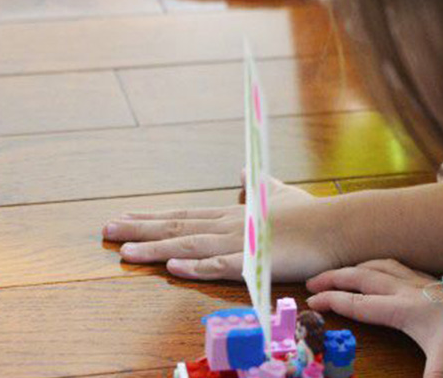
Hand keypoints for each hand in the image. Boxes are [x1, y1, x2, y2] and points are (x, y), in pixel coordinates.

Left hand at [102, 178, 346, 281]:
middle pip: (174, 228)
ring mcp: (238, 243)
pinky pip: (221, 266)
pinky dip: (195, 268)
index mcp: (228, 215)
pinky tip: (173, 269)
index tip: (123, 216)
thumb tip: (243, 172)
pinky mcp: (255, 261)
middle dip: (138, 229)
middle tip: (105, 229)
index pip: (180, 215)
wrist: (338, 226)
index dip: (150, 217)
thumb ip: (257, 186)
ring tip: (124, 252)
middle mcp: (225, 226)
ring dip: (155, 250)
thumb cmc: (309, 214)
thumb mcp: (277, 194)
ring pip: (188, 247)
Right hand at [307, 259, 442, 377]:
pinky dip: (372, 263)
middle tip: (311, 283)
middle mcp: (401, 290)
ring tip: (336, 273)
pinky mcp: (423, 277)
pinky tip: (371, 267)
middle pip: (358, 278)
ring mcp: (412, 280)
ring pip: (373, 266)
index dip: (331, 301)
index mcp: (400, 310)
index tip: (312, 302)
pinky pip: (390, 263)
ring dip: (351, 268)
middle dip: (332, 279)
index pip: (356, 303)